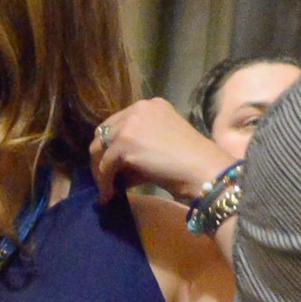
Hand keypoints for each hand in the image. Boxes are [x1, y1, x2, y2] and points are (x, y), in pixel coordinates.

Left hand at [92, 99, 229, 206]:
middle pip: (103, 133)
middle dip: (100, 158)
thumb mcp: (159, 144)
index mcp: (149, 105)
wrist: (201, 167)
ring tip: (107, 190)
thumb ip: (136, 147)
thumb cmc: (187, 161)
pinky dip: (104, 183)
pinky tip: (109, 195)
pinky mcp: (125, 141)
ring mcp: (130, 123)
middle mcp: (138, 108)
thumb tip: (113, 168)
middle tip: (105, 180)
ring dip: (100, 172)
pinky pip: (104, 166)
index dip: (110, 147)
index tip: (110, 167)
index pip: (116, 123)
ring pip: (99, 149)